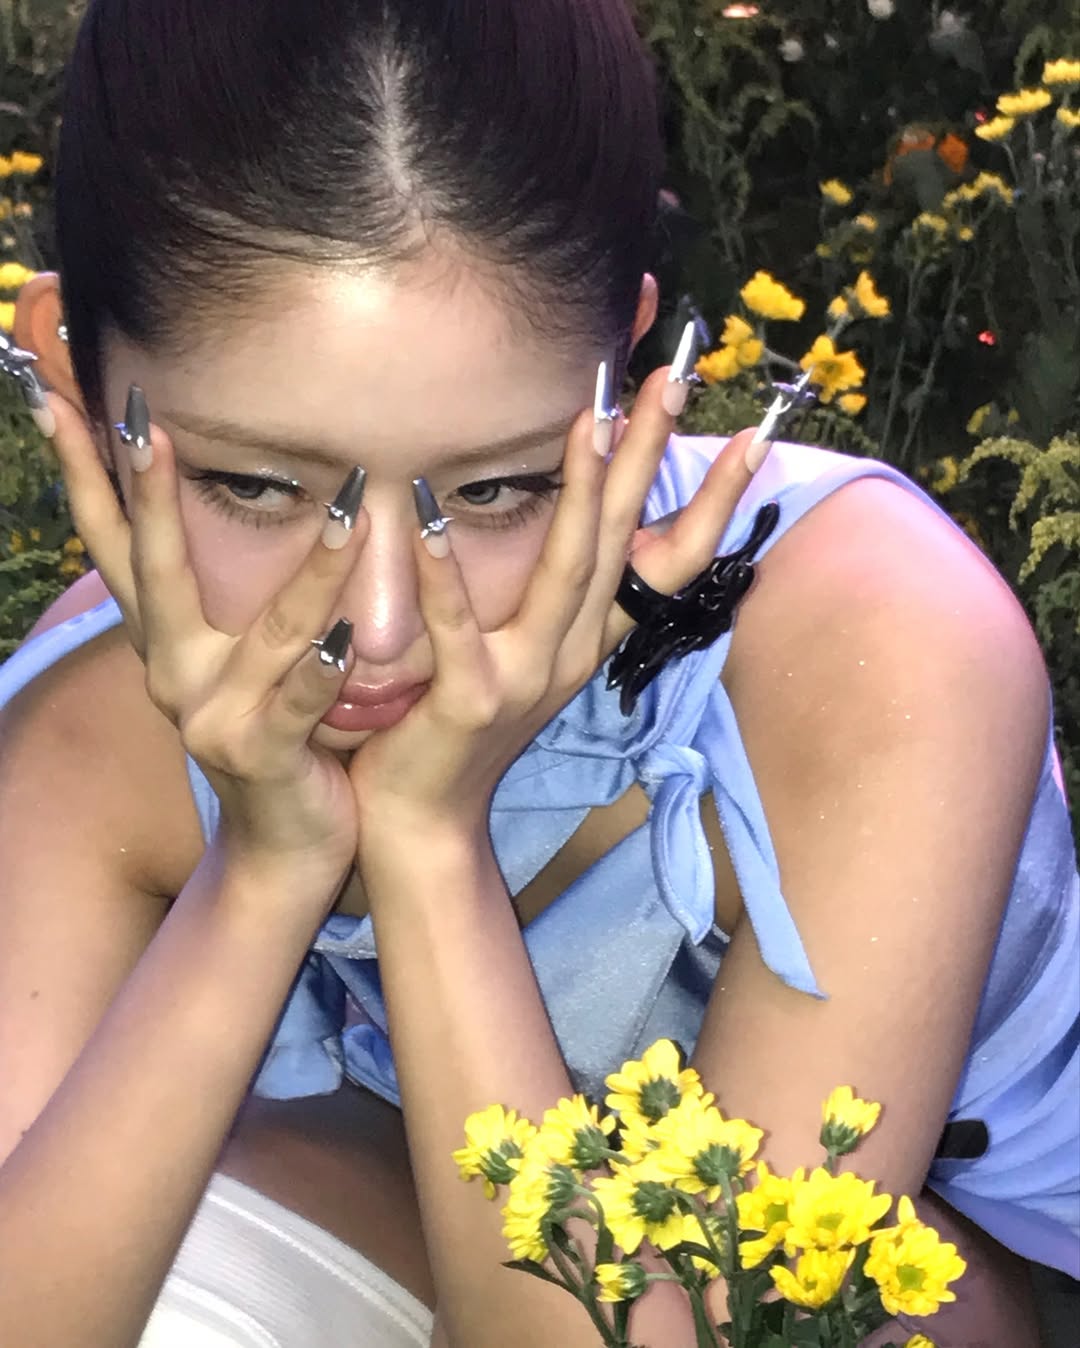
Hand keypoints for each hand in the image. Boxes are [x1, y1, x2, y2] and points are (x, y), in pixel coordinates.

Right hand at [46, 389, 364, 903]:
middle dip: (144, 494)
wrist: (287, 843)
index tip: (61, 402)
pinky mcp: (262, 753)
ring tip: (347, 504)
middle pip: (155, 572)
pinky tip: (347, 637)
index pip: (117, 548)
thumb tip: (244, 510)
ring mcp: (213, 717)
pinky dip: (320, 668)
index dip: (86, 478)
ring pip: (265, 629)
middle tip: (138, 420)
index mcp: (168, 643)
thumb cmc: (277, 734)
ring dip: (309, 569)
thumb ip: (234, 600)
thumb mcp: (242, 662)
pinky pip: (298, 701)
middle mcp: (175, 673)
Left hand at [347, 363, 765, 833]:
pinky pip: (459, 628)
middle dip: (648, 456)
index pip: (665, 559)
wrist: (425, 821)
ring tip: (592, 420)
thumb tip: (570, 525)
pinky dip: (445, 574)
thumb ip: (550, 600)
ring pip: (569, 571)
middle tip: (672, 379)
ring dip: (583, 493)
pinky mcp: (473, 700)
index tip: (746, 436)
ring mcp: (529, 676)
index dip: (708, 500)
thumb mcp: (522, 657)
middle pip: (624, 540)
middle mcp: (574, 651)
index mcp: (588, 637)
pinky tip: (426, 517)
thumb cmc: (461, 727)